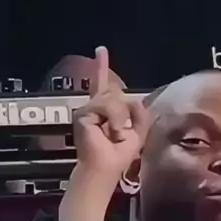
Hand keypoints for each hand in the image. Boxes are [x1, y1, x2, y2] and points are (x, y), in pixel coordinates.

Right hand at [72, 46, 147, 181]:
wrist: (105, 169)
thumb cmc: (118, 157)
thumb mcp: (136, 132)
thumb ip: (138, 113)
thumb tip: (135, 98)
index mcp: (103, 112)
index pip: (103, 86)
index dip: (102, 68)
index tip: (101, 51)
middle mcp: (92, 108)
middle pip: (114, 92)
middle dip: (123, 110)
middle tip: (118, 133)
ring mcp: (86, 111)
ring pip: (111, 97)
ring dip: (119, 117)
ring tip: (115, 134)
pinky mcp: (83, 114)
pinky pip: (106, 105)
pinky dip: (114, 119)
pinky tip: (110, 133)